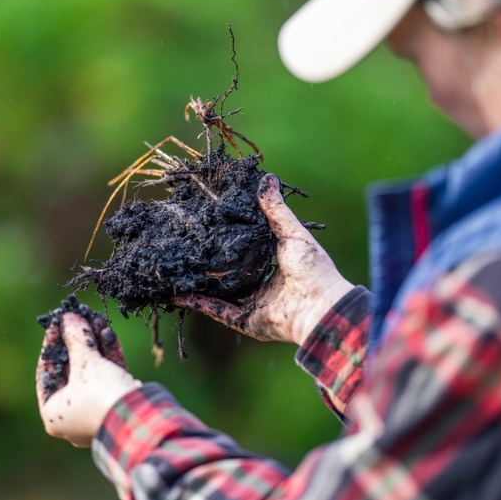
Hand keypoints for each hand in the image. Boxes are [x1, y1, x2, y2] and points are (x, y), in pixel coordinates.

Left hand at [36, 311, 141, 447]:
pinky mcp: (115, 404)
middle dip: (78, 340)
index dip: (51, 344)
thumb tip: (70, 317)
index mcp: (53, 414)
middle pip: (70, 369)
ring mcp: (94, 411)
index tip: (56, 322)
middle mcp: (72, 415)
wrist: (139, 418)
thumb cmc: (101, 396)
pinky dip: (108, 356)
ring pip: (91, 371)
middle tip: (79, 317)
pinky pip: (107, 376)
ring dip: (95, 343)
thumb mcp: (85, 363)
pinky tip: (109, 333)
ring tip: (97, 319)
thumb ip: (77, 338)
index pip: (47, 372)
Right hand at [174, 174, 353, 345]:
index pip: (250, 249)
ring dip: (201, 283)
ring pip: (222, 293)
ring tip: (181, 269)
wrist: (320, 306)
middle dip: (213, 262)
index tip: (213, 222)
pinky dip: (199, 304)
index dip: (233, 237)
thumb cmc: (312, 268)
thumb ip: (276, 210)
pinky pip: (219, 312)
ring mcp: (255, 304)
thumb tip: (266, 178)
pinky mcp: (247, 321)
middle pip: (234, 272)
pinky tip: (179, 295)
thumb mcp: (292, 234)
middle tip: (192, 245)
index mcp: (277, 264)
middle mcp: (265, 285)